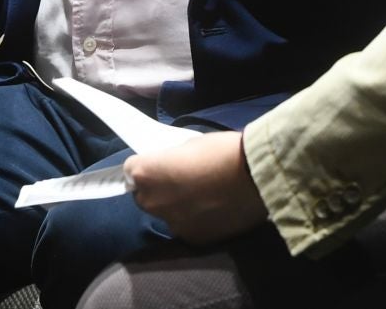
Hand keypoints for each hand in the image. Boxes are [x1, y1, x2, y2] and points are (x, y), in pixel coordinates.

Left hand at [123, 131, 266, 243]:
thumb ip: (171, 161)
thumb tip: (171, 168)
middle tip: (180, 181)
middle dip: (157, 189)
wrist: (254, 176)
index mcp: (146, 173)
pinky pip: (187, 227)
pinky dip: (196, 220)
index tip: (161, 164)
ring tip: (202, 197)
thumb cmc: (221, 150)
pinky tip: (214, 210)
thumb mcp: (188, 146)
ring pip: (166, 215)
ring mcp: (172, 224)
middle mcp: (152, 202)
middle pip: (144, 196)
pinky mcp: (193, 239)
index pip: (131, 170)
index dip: (147, 165)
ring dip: (176, 206)